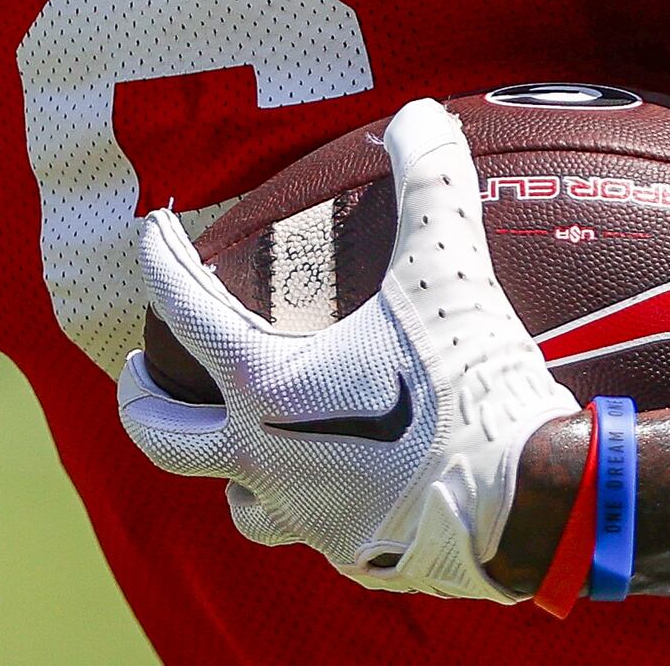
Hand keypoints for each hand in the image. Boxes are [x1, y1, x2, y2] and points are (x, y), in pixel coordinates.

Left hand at [118, 99, 572, 599]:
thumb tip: (421, 113)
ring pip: (238, 502)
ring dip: (229, 467)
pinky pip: (314, 531)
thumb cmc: (474, 386)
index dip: (160, 262)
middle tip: (138, 372)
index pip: (185, 315)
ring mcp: (310, 520)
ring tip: (242, 439)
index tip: (150, 233)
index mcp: (267, 388)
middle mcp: (268, 462)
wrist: (532, 506)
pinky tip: (343, 480)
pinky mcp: (359, 556)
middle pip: (163, 438)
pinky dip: (312, 502)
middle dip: (142, 399)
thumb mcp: (449, 272)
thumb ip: (431, 185)